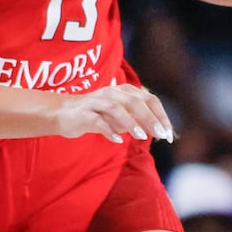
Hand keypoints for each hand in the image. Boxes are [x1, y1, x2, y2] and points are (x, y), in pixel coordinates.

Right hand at [55, 84, 172, 142]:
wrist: (63, 113)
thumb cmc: (97, 115)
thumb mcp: (121, 118)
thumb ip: (139, 121)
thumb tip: (160, 131)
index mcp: (125, 91)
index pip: (149, 99)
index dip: (161, 116)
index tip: (168, 134)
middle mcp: (112, 93)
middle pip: (135, 102)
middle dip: (150, 118)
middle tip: (161, 135)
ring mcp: (96, 102)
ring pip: (116, 108)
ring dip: (130, 122)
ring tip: (141, 136)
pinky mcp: (83, 113)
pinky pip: (97, 120)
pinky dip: (108, 130)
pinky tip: (117, 140)